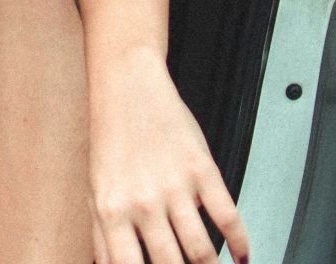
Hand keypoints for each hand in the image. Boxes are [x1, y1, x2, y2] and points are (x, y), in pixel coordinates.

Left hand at [87, 55, 248, 263]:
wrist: (127, 88)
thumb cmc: (109, 138)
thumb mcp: (94, 189)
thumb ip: (100, 236)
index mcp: (111, 211)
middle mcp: (142, 203)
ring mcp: (174, 187)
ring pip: (202, 250)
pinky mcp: (202, 170)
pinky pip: (227, 216)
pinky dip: (240, 242)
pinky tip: (242, 255)